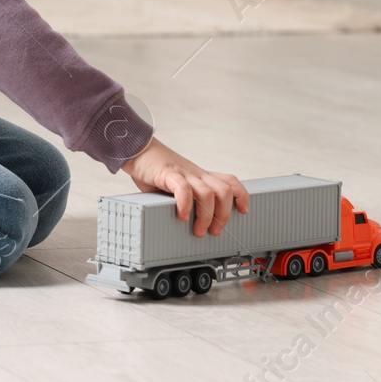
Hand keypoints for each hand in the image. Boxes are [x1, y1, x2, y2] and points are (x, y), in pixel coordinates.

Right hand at [120, 136, 248, 236]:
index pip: (230, 181)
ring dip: (206, 216)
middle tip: (214, 231)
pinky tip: (182, 216)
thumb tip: (188, 222)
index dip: (241, 196)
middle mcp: (196, 174)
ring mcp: (184, 173)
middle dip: (224, 215)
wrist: (137, 150)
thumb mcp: (176, 185)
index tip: (243, 211)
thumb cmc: (154, 170)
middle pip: (224, 191)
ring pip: (208, 193)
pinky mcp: (168, 174)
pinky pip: (183, 189)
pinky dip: (186, 205)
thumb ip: (184, 199)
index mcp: (200, 176)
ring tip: (198, 230)